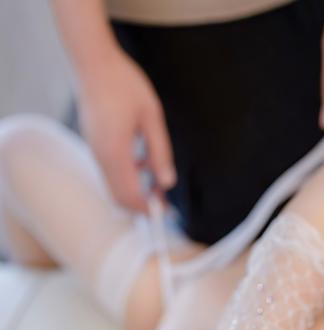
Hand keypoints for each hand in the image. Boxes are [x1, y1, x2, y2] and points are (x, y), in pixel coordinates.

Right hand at [78, 47, 175, 211]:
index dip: (148, 207)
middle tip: (163, 200)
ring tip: (158, 179)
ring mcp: (94, 151)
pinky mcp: (94, 146)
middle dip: (141, 205)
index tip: (166, 210)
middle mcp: (100, 156)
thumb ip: (160, 152)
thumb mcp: (151, 116)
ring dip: (135, 191)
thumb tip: (167, 182)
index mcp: (115, 151)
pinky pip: (110, 173)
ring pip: (114, 187)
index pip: (130, 195)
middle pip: (119, 198)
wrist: (93, 63)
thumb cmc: (124, 83)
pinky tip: (143, 162)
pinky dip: (127, 178)